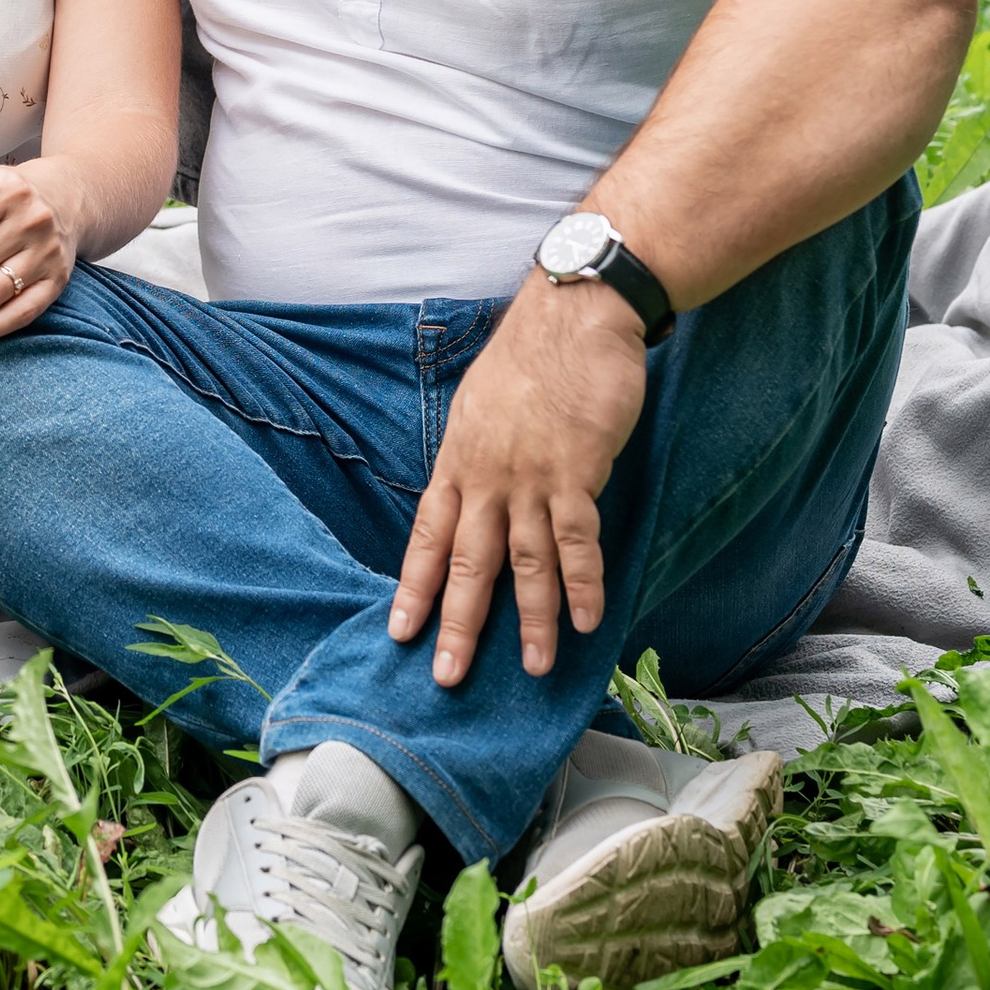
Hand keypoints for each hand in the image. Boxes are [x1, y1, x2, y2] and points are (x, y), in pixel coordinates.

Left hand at [389, 276, 648, 683]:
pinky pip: (578, 539)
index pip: (427, 535)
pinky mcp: (577, 471)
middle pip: (467, 562)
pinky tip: (589, 620)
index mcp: (459, 460)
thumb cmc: (532, 355)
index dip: (414, 586)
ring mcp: (530, 476)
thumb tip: (477, 489)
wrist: (573, 314)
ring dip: (533, 619)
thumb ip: (477, 453)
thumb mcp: (481, 404)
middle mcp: (487, 476)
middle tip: (448, 676)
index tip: (400, 631)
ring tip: (536, 667)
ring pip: (525, 562)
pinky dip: (584, 583)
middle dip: (458, 624)